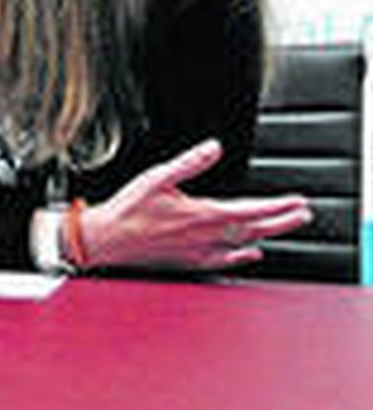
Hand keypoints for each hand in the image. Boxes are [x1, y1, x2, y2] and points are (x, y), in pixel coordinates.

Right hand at [79, 139, 311, 271]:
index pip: (251, 210)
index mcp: (202, 213)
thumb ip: (189, 163)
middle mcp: (206, 236)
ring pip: (244, 244)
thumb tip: (214, 148)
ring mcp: (199, 251)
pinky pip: (225, 260)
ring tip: (284, 228)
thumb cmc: (128, 210)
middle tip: (303, 215)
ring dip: (268, 235)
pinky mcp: (189, 261)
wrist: (107, 240)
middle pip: (255, 229)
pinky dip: (243, 256)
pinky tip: (252, 253)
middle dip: (282, 221)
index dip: (278, 205)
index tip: (297, 201)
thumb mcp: (157, 177)